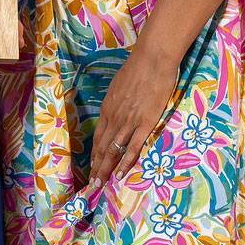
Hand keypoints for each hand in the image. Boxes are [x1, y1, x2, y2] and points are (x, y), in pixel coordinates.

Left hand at [90, 44, 179, 184]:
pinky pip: (132, 147)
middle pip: (102, 147)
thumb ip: (118, 100)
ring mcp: (128, 121)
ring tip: (100, 185)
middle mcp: (114, 117)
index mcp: (108, 108)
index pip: (99, 136)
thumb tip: (118, 108)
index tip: (92, 166)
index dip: (95, 153)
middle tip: (92, 184)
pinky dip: (125, 163)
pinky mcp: (145, 123)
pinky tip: (120, 174)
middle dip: (96, 167)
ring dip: (106, 169)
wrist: (152, 59)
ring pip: (113, 151)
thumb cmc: (138, 68)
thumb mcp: (120, 85)